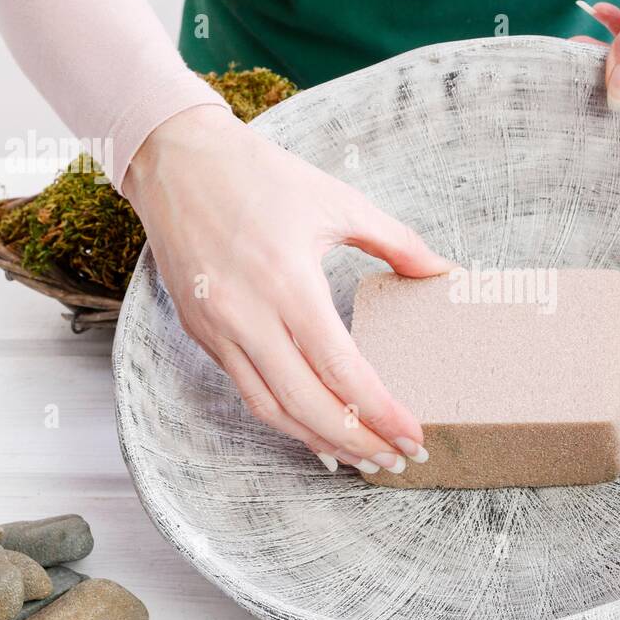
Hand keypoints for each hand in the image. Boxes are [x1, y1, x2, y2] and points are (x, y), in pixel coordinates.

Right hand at [124, 105, 449, 475]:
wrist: (175, 160)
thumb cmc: (260, 176)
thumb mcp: (338, 201)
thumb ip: (397, 241)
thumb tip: (443, 271)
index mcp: (288, 283)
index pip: (342, 370)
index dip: (380, 412)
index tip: (414, 435)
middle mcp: (249, 316)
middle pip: (308, 405)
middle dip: (357, 441)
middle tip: (397, 459)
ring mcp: (219, 330)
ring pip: (271, 410)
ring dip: (319, 441)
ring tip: (362, 457)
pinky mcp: (201, 333)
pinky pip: (246, 391)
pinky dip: (284, 419)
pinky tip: (314, 428)